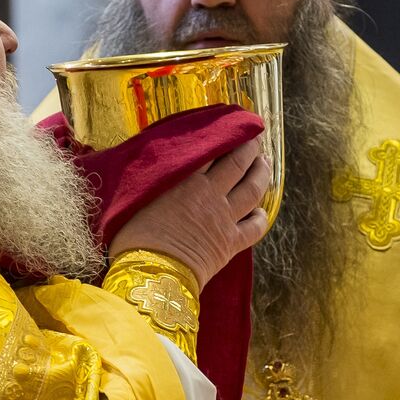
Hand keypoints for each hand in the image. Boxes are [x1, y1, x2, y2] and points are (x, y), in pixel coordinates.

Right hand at [109, 138, 270, 288]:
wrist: (151, 272)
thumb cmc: (133, 238)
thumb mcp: (134, 200)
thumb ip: (147, 181)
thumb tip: (137, 166)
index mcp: (185, 179)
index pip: (211, 149)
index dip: (223, 136)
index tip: (231, 126)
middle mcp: (210, 194)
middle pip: (237, 163)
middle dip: (249, 147)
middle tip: (256, 137)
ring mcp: (224, 218)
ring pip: (252, 189)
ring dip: (261, 173)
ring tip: (265, 163)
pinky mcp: (231, 243)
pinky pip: (255, 228)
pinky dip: (261, 218)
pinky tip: (261, 212)